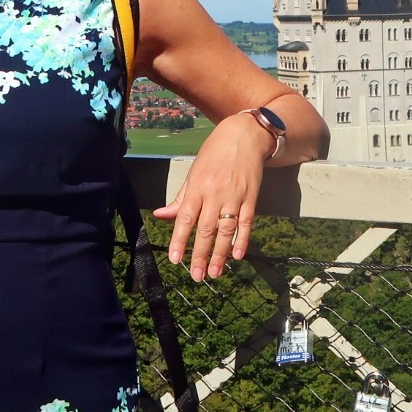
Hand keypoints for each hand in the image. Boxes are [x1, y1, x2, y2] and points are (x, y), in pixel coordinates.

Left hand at [154, 113, 267, 280]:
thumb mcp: (193, 172)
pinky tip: (238, 255)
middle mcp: (214, 193)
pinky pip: (247, 222)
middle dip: (199, 254)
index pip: (185, 218)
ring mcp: (234, 196)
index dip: (179, 240)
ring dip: (220, 253)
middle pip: (206, 229)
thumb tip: (160, 215)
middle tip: (195, 275)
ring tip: (214, 272)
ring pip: (226, 229)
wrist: (244, 135)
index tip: (175, 259)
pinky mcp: (251, 197)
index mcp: (197, 187)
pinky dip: (243, 239)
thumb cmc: (215, 153)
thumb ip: (180, 198)